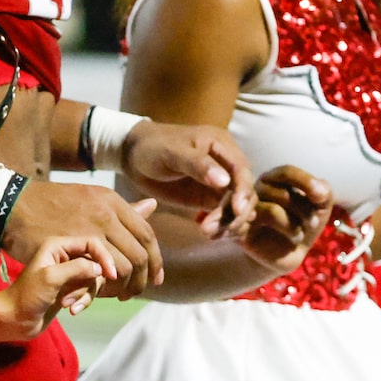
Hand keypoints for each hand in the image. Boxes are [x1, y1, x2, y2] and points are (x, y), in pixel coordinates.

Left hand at [2, 234, 108, 332]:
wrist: (15, 320)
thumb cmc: (28, 296)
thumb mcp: (52, 277)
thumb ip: (78, 268)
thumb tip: (101, 269)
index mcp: (58, 246)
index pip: (91, 243)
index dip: (104, 257)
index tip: (111, 275)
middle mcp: (65, 257)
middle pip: (95, 263)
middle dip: (89, 282)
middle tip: (75, 297)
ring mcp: (68, 274)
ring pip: (93, 280)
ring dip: (84, 295)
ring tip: (67, 305)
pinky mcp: (70, 289)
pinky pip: (88, 292)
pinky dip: (82, 302)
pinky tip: (71, 311)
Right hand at [3, 179, 163, 296]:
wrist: (15, 204)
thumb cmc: (52, 204)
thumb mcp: (92, 199)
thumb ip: (122, 209)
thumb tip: (152, 206)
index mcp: (113, 202)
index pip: (147, 235)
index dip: (156, 260)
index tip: (156, 278)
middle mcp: (106, 214)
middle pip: (140, 254)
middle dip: (143, 279)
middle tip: (137, 292)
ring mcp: (90, 229)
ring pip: (124, 266)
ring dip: (126, 285)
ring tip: (121, 295)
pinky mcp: (72, 247)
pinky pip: (101, 272)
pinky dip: (105, 286)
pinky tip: (101, 292)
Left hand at [118, 119, 252, 237]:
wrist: (135, 157)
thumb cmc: (154, 147)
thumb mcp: (173, 152)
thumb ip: (198, 165)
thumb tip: (224, 181)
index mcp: (222, 146)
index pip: (242, 171)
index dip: (243, 191)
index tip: (236, 210)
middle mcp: (227, 165)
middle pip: (244, 193)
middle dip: (234, 213)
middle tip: (210, 228)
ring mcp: (221, 184)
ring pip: (237, 208)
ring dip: (228, 223)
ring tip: (207, 233)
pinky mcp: (210, 200)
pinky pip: (225, 216)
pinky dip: (222, 227)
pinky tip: (210, 235)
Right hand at [242, 164, 337, 272]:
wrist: (291, 254)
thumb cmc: (304, 223)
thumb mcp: (321, 206)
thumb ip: (323, 191)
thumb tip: (320, 189)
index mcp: (273, 179)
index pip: (286, 173)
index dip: (306, 182)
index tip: (322, 197)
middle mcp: (256, 190)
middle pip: (283, 194)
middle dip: (305, 211)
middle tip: (315, 223)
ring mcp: (245, 209)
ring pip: (273, 210)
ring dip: (295, 225)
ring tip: (302, 235)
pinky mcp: (241, 229)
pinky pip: (263, 224)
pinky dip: (287, 230)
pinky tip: (295, 238)